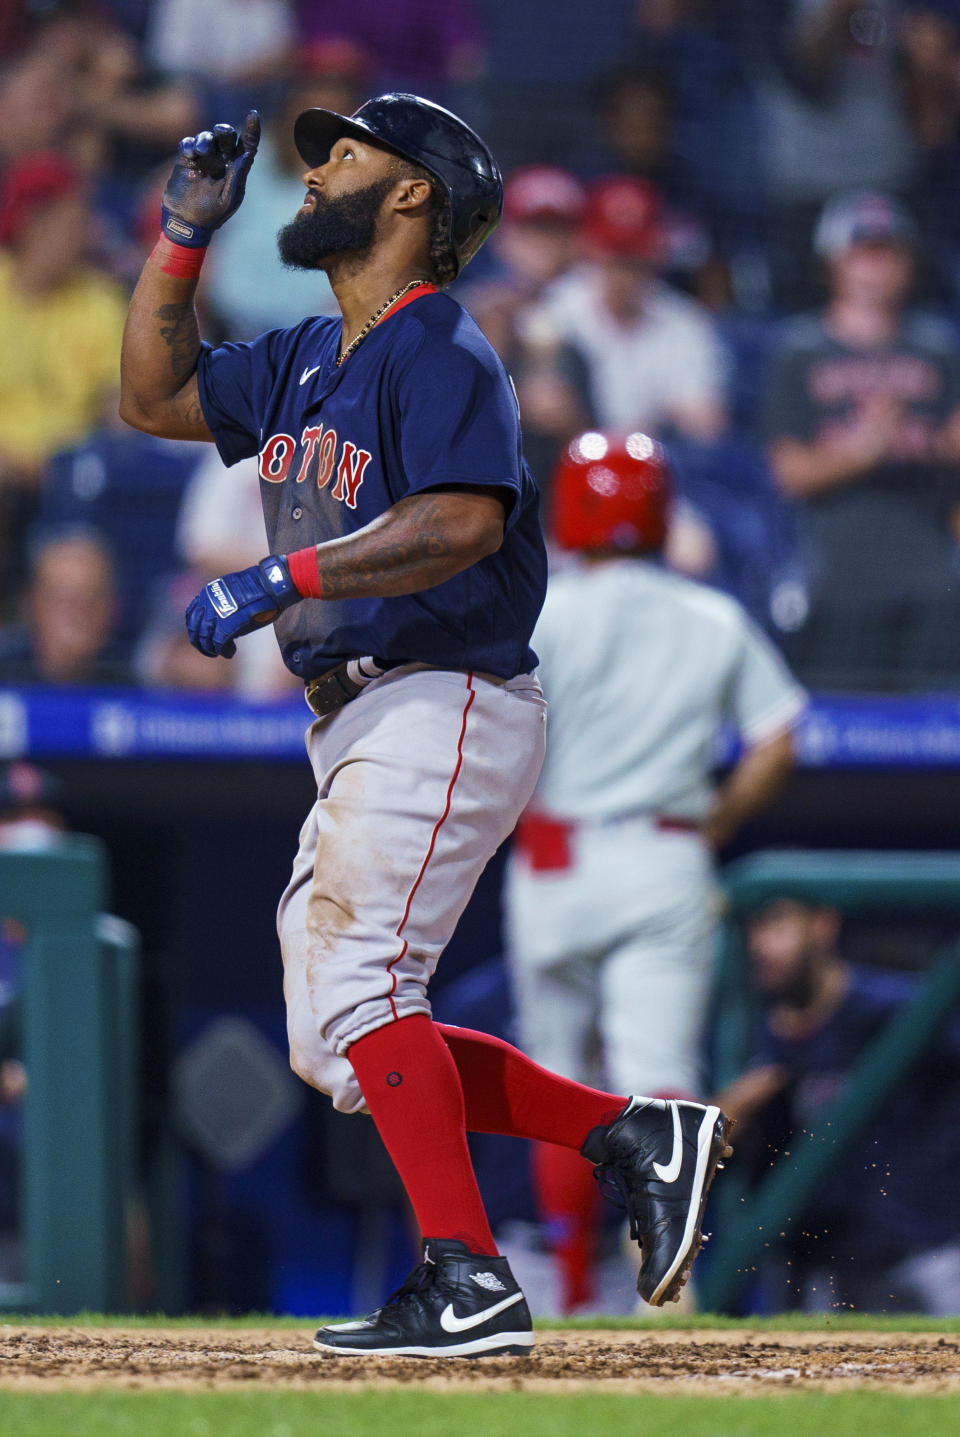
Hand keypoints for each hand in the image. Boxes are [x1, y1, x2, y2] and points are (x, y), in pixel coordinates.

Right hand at [161, 110, 259, 247]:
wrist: (186, 221)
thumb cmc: (212, 215)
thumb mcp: (228, 199)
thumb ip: (237, 177)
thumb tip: (246, 155)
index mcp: (236, 168)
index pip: (247, 144)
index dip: (252, 129)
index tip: (254, 114)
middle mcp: (221, 159)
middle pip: (226, 135)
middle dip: (224, 130)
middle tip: (221, 132)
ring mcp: (203, 158)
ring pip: (207, 136)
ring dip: (205, 140)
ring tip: (202, 151)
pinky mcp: (186, 159)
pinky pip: (188, 143)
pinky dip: (190, 145)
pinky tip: (191, 154)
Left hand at [185, 555, 298, 657]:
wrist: (271, 585)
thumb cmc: (259, 587)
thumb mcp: (234, 592)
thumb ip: (223, 604)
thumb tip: (224, 620)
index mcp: (207, 594)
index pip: (191, 616)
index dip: (196, 630)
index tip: (204, 637)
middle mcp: (207, 604)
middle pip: (195, 630)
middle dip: (201, 643)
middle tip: (210, 651)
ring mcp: (215, 615)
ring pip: (204, 639)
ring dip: (211, 649)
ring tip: (219, 653)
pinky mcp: (226, 626)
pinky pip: (218, 643)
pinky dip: (223, 651)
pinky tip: (230, 653)